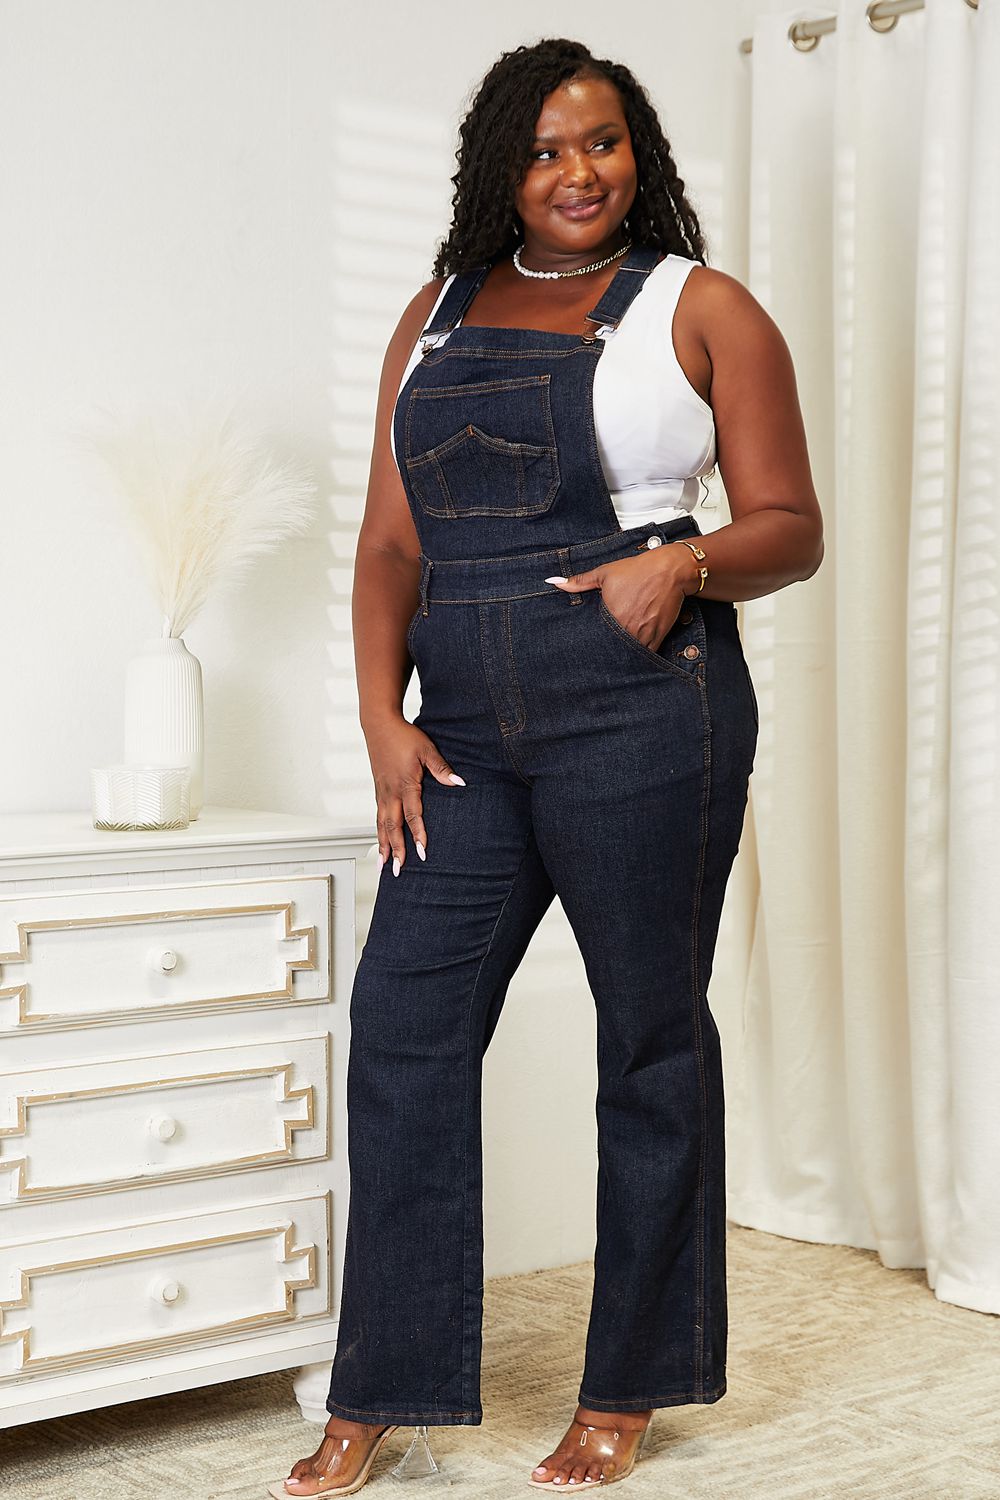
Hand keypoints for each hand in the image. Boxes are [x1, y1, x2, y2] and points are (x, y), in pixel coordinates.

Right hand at [362, 714, 465, 875]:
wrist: (379, 725)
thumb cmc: (404, 736)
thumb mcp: (427, 749)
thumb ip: (441, 768)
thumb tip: (459, 782)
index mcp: (405, 784)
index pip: (413, 814)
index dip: (418, 834)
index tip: (422, 851)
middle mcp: (390, 792)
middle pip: (392, 826)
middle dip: (395, 850)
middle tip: (398, 870)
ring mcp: (382, 792)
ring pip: (381, 825)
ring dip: (383, 846)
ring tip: (383, 866)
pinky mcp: (378, 790)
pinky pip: (377, 817)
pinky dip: (378, 833)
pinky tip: (379, 844)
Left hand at [545, 546, 692, 652]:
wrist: (670, 571)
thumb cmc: (638, 571)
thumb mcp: (605, 573)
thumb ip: (579, 582)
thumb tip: (554, 582)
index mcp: (611, 616)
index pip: (595, 640)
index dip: (590, 645)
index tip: (584, 649)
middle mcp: (627, 630)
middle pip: (611, 650)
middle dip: (605, 653)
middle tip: (596, 658)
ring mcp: (643, 636)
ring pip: (628, 656)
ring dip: (622, 656)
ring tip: (614, 657)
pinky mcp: (657, 638)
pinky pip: (646, 655)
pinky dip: (639, 655)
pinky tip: (632, 654)